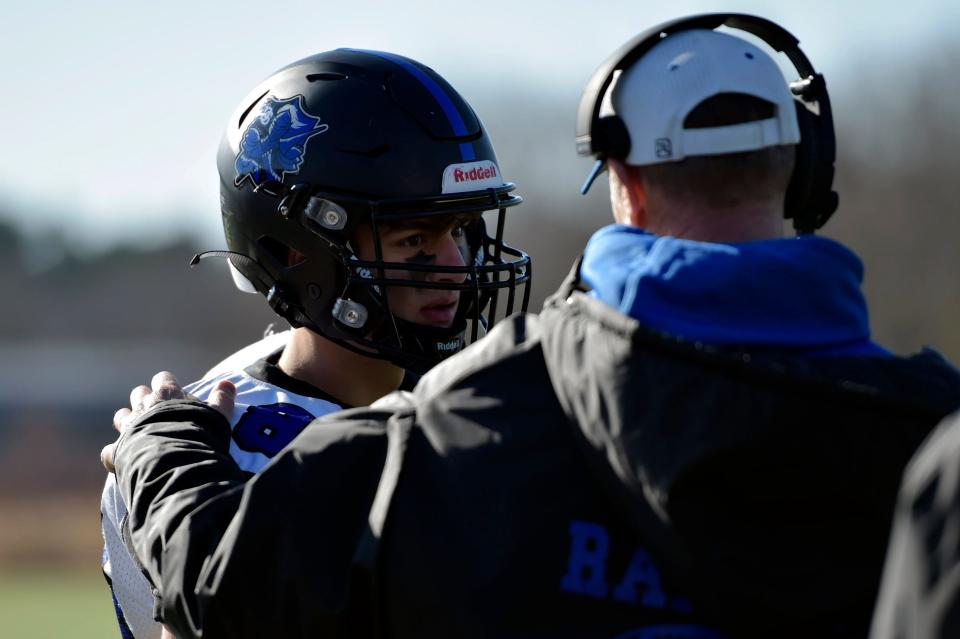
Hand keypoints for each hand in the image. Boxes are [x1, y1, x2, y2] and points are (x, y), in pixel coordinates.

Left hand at [100, 372, 235, 472]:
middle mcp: (143, 406)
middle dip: (145, 401)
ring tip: (140, 434)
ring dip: (128, 422)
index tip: (174, 393)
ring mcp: (128, 428)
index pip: (163, 378)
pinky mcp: (117, 451)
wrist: (176, 463)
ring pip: (121, 416)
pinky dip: (115, 454)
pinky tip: (123, 461)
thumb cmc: (200, 435)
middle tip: (158, 413)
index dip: (168, 384)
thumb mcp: (218, 415)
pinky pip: (109, 450)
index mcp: (167, 394)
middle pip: (139, 394)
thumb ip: (222, 399)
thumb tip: (228, 383)